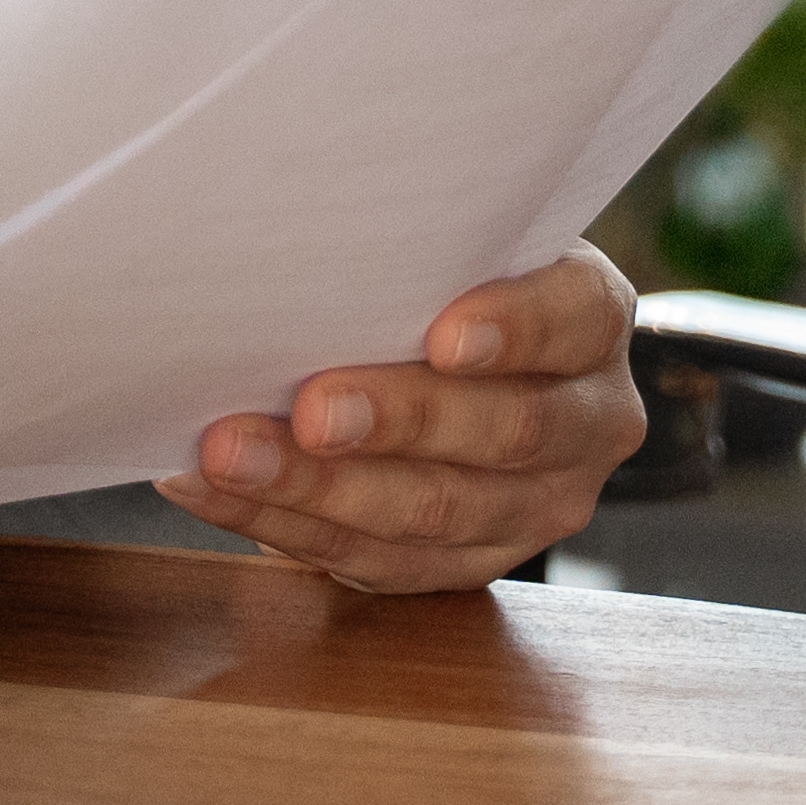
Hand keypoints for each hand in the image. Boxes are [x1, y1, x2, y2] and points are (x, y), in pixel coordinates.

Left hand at [160, 247, 642, 591]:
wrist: (491, 365)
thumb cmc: (451, 277)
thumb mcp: (461, 243)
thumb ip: (416, 248)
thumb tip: (300, 240)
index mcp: (592, 321)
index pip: (574, 321)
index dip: (515, 330)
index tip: (442, 335)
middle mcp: (588, 422)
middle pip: (503, 432)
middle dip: (397, 423)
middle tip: (309, 411)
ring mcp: (540, 506)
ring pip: (434, 514)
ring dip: (319, 490)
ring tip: (227, 457)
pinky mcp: (474, 564)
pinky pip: (380, 563)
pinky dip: (284, 526)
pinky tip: (214, 492)